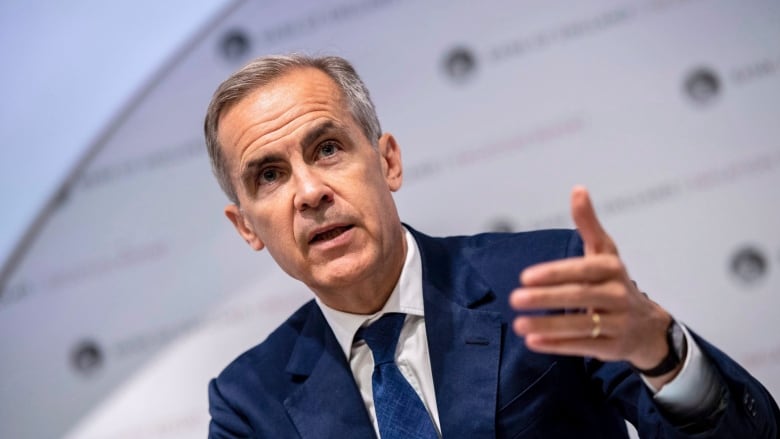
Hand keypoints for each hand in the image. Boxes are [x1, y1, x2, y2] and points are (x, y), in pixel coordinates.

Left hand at [510, 186, 678, 384]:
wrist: (647, 326)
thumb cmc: (614, 282)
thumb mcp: (604, 252)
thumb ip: (588, 224)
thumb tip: (578, 189)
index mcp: (612, 268)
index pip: (582, 270)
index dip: (554, 273)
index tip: (525, 276)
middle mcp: (618, 294)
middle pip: (580, 296)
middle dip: (546, 298)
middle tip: (515, 298)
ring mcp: (618, 322)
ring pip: (581, 325)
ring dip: (548, 326)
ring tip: (518, 325)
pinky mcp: (613, 347)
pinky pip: (583, 346)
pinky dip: (558, 345)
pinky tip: (533, 342)